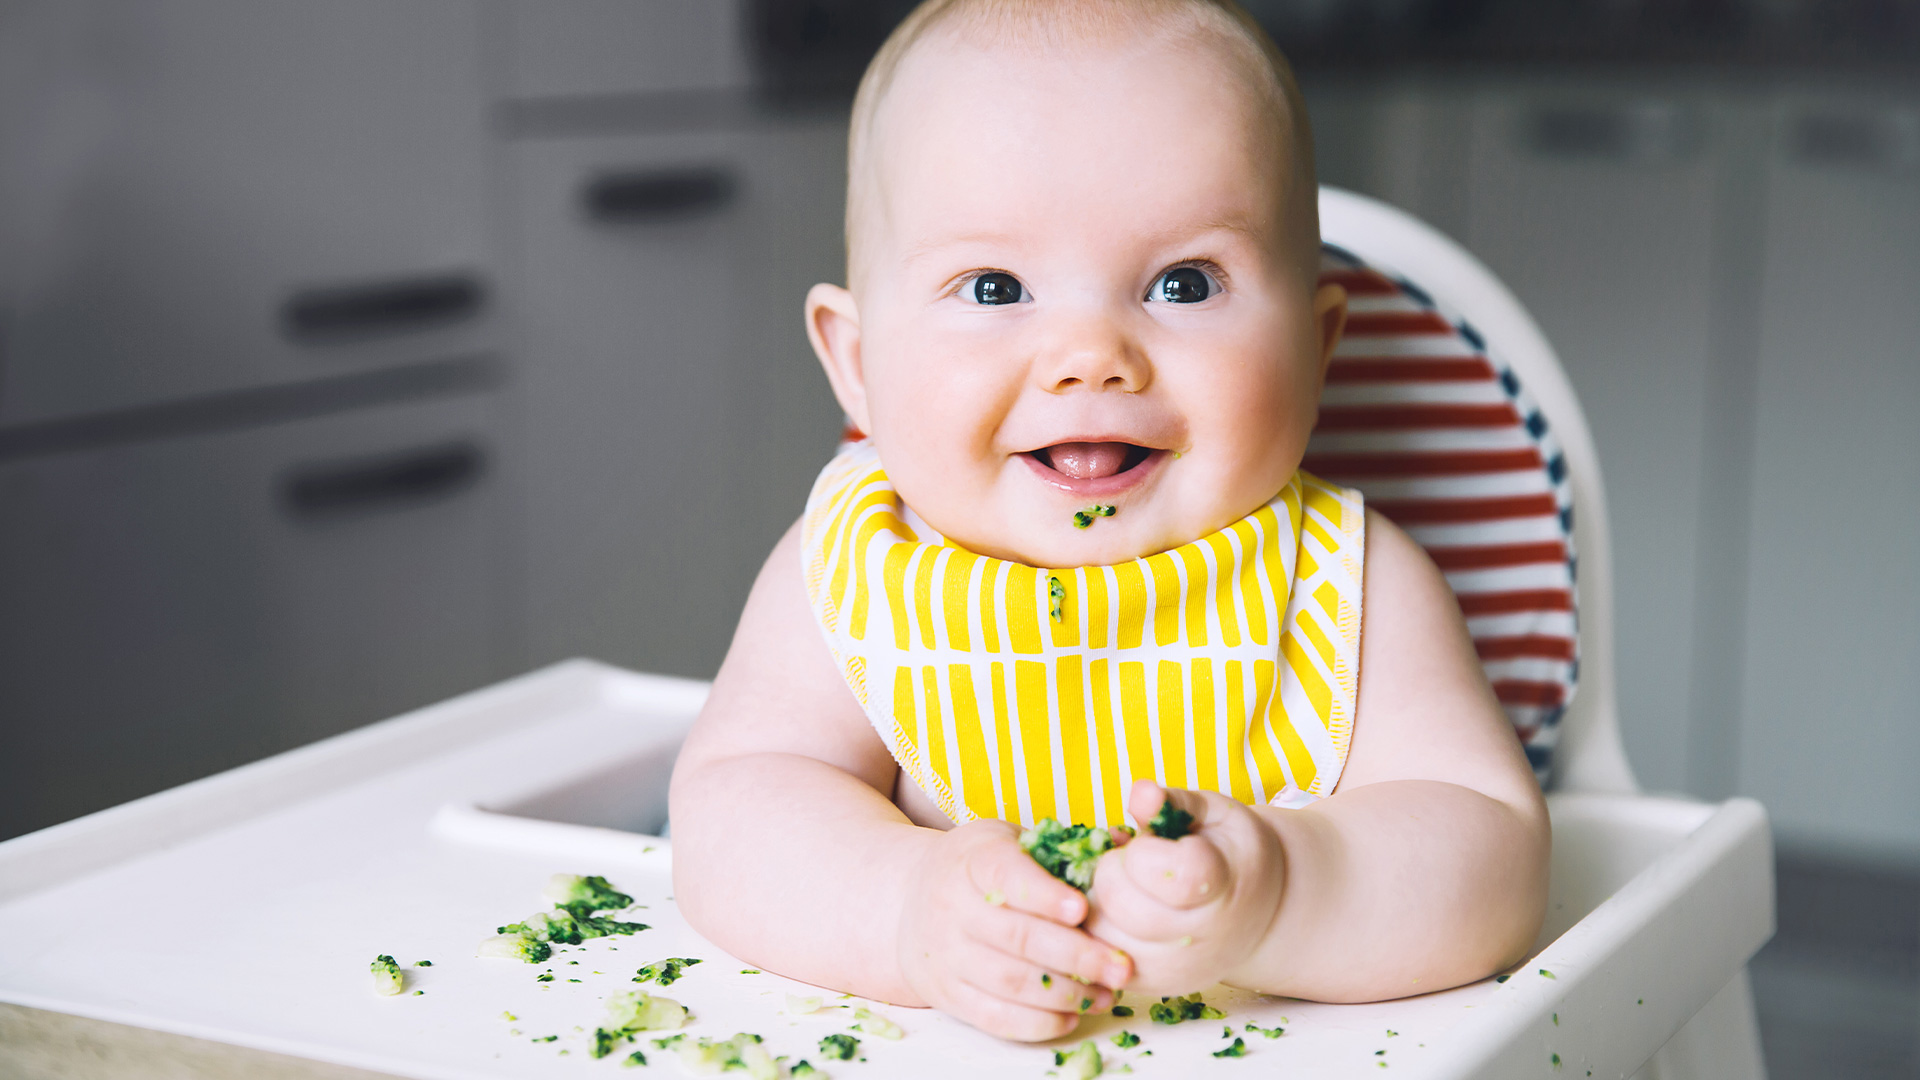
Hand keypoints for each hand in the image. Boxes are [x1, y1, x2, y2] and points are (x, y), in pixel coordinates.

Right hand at [896, 819, 1134, 1040]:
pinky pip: (994, 1017)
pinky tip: (1072, 1016)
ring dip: (1065, 994)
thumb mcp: (1007, 839)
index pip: (1006, 875)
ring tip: (1107, 995)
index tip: (1082, 908)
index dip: (1044, 894)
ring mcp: (947, 955)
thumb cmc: (978, 867)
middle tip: (1122, 967)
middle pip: (1017, 937)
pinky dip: (1037, 1022)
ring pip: (1009, 981)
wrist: (910, 901)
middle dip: (1077, 956)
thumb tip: (1123, 841)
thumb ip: (1058, 846)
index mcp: (972, 861)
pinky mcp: (948, 993)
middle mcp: (952, 907)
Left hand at [1084, 781, 1285, 995]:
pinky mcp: (1153, 987)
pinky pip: (1099, 961)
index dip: (1141, 850)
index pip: (1159, 870)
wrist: (1260, 914)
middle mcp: (1201, 937)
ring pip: (1101, 935)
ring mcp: (1177, 970)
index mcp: (1222, 884)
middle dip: (1111, 873)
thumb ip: (1174, 801)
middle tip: (1130, 864)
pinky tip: (1117, 914)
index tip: (1150, 843)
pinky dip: (1097, 933)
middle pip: (1121, 904)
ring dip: (1098, 903)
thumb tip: (1140, 792)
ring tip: (1124, 888)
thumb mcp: (1214, 814)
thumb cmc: (1229, 852)